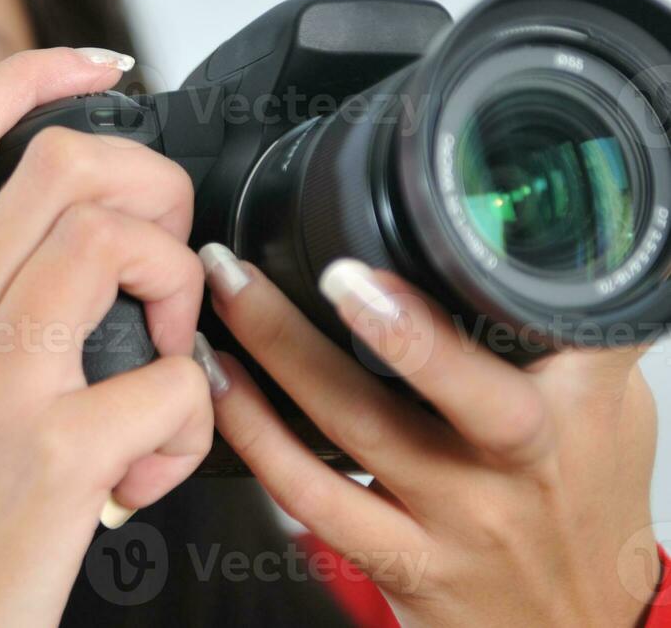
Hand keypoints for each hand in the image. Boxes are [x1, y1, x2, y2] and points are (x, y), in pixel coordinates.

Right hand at [0, 48, 218, 627]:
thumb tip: (90, 255)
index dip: (32, 70)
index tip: (101, 65)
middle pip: (61, 162)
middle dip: (155, 186)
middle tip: (166, 260)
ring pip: (116, 242)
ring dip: (179, 290)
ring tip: (167, 358)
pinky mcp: (51, 458)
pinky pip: (174, 385)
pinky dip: (193, 423)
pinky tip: (152, 470)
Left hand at [198, 244, 658, 627]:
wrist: (572, 621)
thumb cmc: (582, 494)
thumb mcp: (605, 400)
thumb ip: (564, 322)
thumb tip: (522, 236)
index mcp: (569, 407)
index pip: (532, 335)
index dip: (472, 294)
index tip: (394, 258)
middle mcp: (515, 464)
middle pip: (454, 386)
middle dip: (385, 327)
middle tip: (318, 272)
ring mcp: (453, 516)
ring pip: (357, 431)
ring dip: (280, 356)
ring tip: (229, 295)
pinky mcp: (397, 560)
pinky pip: (310, 496)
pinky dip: (254, 434)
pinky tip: (220, 381)